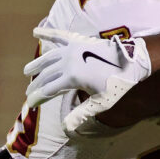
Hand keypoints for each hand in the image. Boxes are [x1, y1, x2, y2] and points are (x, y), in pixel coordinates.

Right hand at [22, 28, 151, 108]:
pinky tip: (35, 31)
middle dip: (36, 85)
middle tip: (28, 93)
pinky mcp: (79, 40)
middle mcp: (69, 61)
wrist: (132, 61)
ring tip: (27, 71)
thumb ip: (82, 113)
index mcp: (72, 78)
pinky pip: (59, 36)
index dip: (37, 98)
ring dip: (37, 64)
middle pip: (46, 75)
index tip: (29, 105)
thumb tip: (66, 127)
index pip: (48, 90)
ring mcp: (73, 49)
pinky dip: (47, 33)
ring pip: (48, 57)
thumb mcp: (102, 102)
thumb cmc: (118, 84)